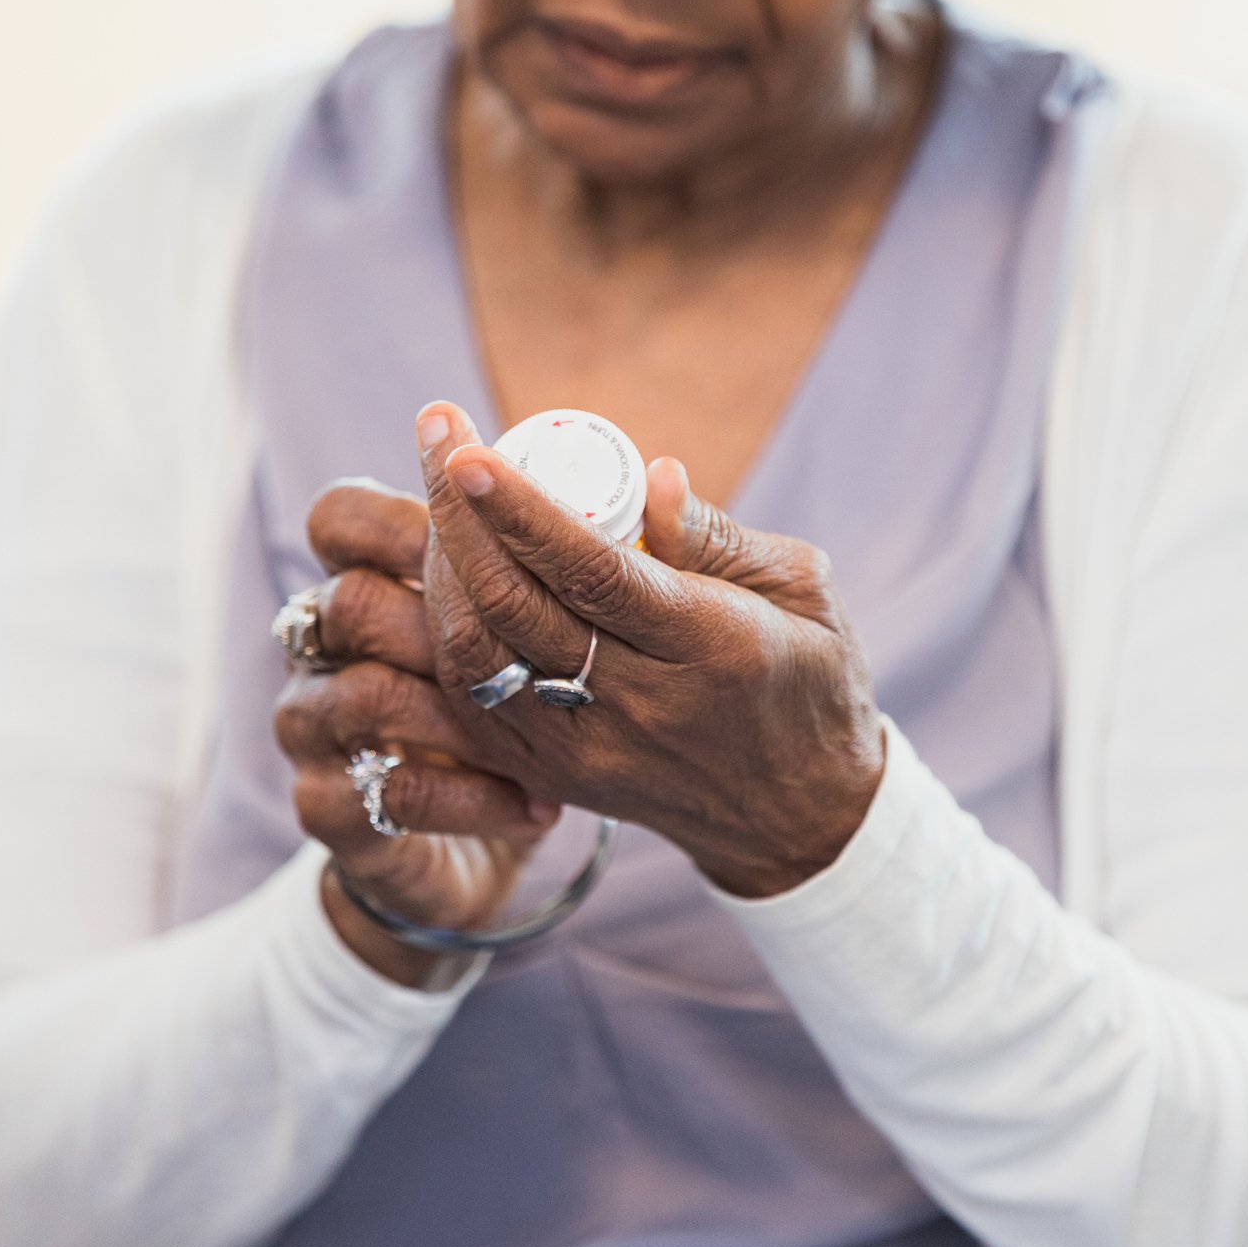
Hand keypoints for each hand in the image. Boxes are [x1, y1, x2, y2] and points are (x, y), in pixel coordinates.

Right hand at [274, 480, 559, 982]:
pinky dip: (469, 800)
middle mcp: (328, 644)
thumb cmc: (505, 688)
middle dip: (445, 607)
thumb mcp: (543, 613)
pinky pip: (392, 796)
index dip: (401, 511)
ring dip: (459, 709)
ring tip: (548, 729)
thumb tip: (666, 479)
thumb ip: (599, 548)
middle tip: (547, 627)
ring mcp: (318, 727)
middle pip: (352, 602)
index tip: (482, 496)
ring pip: (367, 697)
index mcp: (368, 577)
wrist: (457, 835)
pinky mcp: (334, 809)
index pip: (341, 520)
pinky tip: (539, 810)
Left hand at [417, 404, 885, 898]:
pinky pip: (471, 697)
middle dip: (459, 511)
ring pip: (476, 653)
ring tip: (442, 489)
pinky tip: (448, 565)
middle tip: (439, 430)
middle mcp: (638, 706)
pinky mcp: (551, 774)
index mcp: (710, 650)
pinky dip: (447, 625)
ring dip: (441, 563)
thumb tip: (650, 474)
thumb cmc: (808, 680)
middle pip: (515, 605)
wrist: (794, 816)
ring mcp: (584, 749)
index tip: (469, 450)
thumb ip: (718, 535)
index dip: (520, 510)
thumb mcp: (803, 592)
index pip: (592, 573)